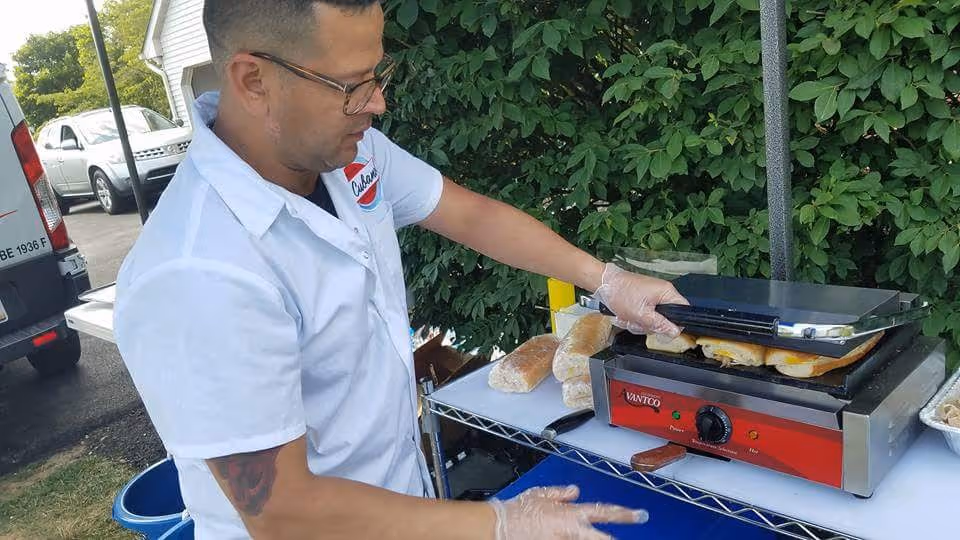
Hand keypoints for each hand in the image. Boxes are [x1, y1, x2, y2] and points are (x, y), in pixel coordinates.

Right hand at [489, 485, 647, 539]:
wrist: (499, 527)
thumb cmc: (517, 510)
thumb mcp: (540, 494)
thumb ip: (560, 493)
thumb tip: (575, 491)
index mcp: (570, 513)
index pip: (604, 511)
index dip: (624, 514)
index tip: (639, 515)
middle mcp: (571, 531)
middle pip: (602, 539)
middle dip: (613, 539)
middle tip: (626, 530)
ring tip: (589, 535)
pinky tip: (572, 539)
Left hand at [594, 263, 688, 336]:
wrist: (604, 284)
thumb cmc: (621, 294)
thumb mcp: (641, 314)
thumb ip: (660, 324)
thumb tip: (675, 332)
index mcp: (667, 292)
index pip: (684, 310)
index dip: (677, 323)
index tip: (665, 330)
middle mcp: (662, 291)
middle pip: (668, 317)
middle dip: (652, 324)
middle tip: (639, 323)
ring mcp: (653, 294)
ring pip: (655, 317)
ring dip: (641, 322)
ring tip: (629, 318)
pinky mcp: (644, 297)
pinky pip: (646, 313)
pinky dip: (637, 318)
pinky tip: (627, 316)